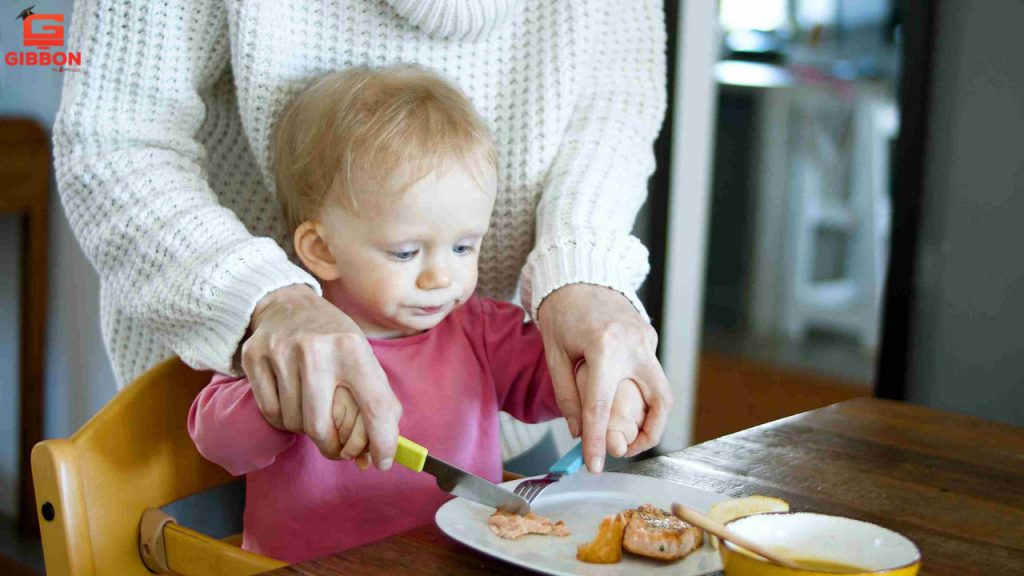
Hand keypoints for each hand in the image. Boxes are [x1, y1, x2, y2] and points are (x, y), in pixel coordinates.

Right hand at [242, 285, 401, 468]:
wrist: (287, 304)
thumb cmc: (333, 338)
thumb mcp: (363, 356)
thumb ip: (378, 400)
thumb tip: (379, 454)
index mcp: (352, 348)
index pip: (374, 405)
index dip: (382, 441)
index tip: (382, 462)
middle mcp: (316, 349)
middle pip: (321, 426)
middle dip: (332, 448)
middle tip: (338, 449)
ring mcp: (281, 352)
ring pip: (293, 422)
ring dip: (306, 429)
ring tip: (313, 412)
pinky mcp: (254, 357)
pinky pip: (271, 412)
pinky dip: (284, 420)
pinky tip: (292, 404)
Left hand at [537, 283, 672, 472]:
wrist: (578, 273)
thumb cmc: (561, 311)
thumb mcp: (554, 354)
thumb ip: (568, 395)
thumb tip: (579, 431)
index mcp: (604, 347)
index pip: (602, 407)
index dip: (597, 441)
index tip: (594, 465)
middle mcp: (634, 344)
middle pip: (658, 402)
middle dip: (649, 434)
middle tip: (627, 450)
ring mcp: (647, 339)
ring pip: (662, 390)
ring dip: (651, 417)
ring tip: (628, 432)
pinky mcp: (649, 336)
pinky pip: (652, 373)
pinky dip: (642, 393)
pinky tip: (623, 400)